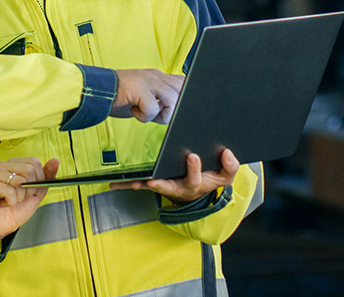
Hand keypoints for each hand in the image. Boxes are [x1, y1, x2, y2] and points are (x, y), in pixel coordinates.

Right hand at [0, 157, 59, 242]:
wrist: (2, 227)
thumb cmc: (17, 209)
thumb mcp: (37, 192)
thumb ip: (47, 176)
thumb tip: (56, 161)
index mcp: (14, 164)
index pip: (34, 162)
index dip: (37, 179)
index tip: (30, 190)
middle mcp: (3, 165)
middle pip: (28, 170)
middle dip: (29, 190)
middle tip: (19, 197)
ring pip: (19, 181)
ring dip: (19, 197)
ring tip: (10, 200)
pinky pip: (10, 191)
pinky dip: (11, 202)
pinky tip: (3, 203)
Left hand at [109, 148, 239, 201]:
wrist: (199, 190)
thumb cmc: (210, 179)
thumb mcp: (225, 176)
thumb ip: (230, 166)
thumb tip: (228, 153)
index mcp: (196, 184)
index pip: (196, 178)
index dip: (194, 168)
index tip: (193, 156)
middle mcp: (178, 187)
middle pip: (170, 186)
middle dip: (162, 184)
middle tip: (154, 180)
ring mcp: (165, 187)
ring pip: (151, 187)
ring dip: (140, 185)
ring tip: (129, 183)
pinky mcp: (154, 184)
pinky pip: (140, 184)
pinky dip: (127, 183)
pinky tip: (113, 182)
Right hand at [111, 69, 184, 122]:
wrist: (94, 91)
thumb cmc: (117, 97)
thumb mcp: (143, 94)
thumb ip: (159, 97)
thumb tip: (175, 109)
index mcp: (157, 75)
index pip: (183, 81)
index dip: (183, 96)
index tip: (169, 108)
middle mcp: (155, 75)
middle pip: (183, 90)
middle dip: (174, 108)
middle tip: (156, 113)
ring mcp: (148, 80)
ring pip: (172, 100)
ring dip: (160, 114)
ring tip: (145, 113)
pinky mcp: (139, 89)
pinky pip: (153, 109)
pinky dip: (144, 117)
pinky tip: (133, 111)